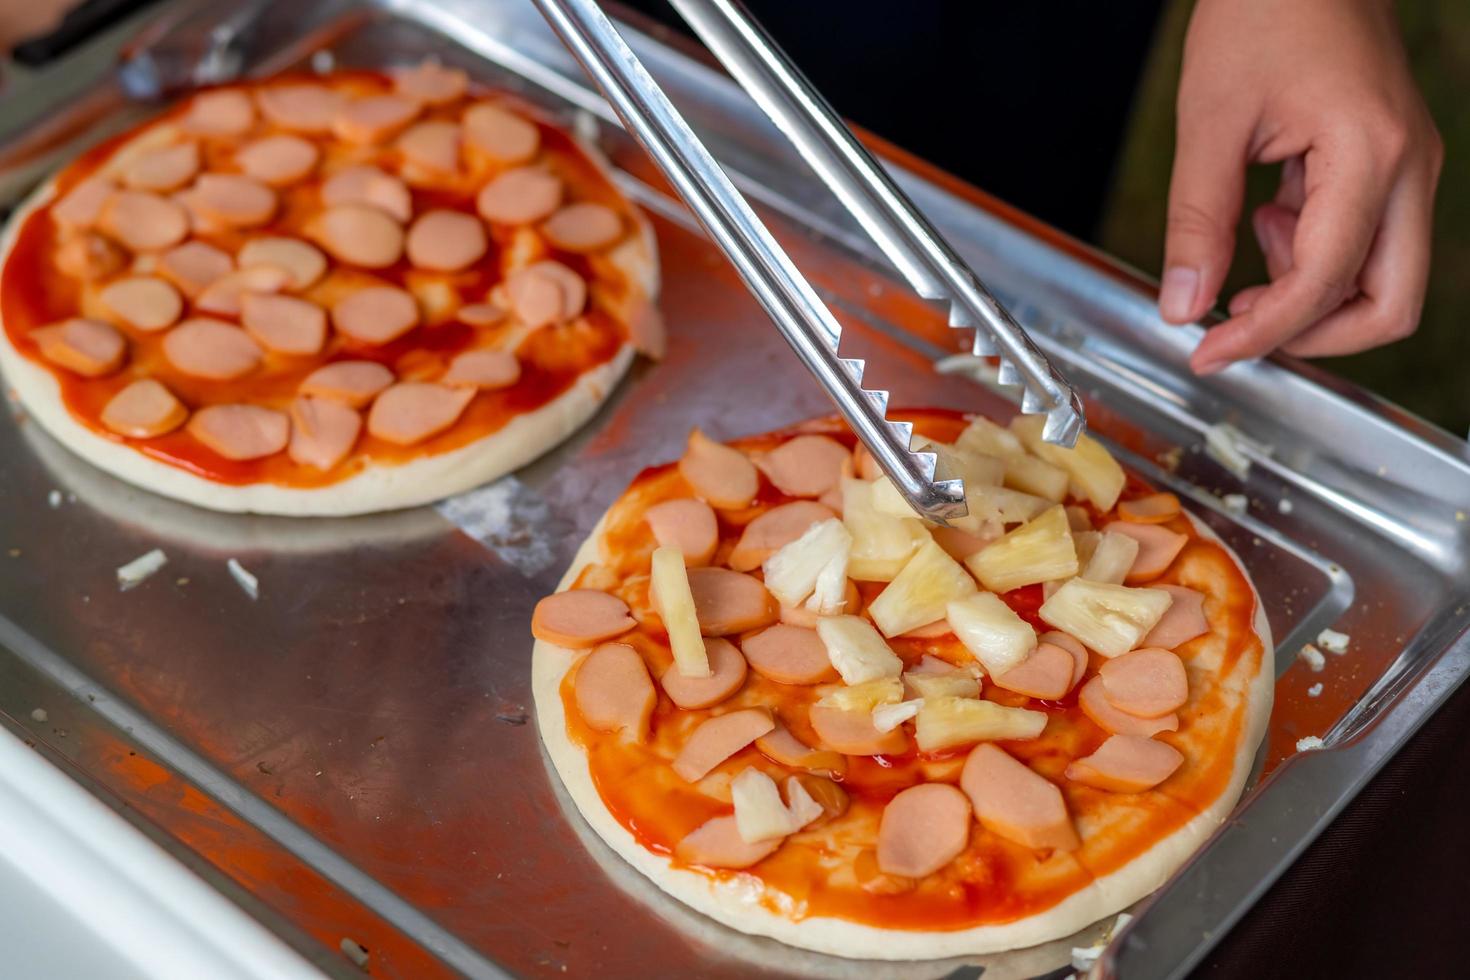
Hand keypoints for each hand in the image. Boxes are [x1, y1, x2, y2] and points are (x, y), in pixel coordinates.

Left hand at [1158, 0, 1441, 373]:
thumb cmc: (1262, 13)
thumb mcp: (1210, 122)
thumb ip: (1198, 221)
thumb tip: (1183, 306)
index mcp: (1371, 156)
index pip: (1322, 285)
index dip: (1262, 335)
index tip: (1207, 353)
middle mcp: (1409, 168)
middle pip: (1390, 306)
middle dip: (1312, 334)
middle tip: (1239, 324)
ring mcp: (1409, 167)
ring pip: (1382, 281)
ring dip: (1312, 290)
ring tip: (1251, 236)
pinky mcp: (1392, 165)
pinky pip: (1367, 243)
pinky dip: (1315, 254)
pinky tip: (1269, 213)